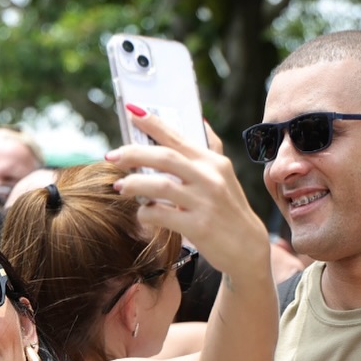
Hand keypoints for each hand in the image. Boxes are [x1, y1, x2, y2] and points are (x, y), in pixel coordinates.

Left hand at [104, 108, 268, 283]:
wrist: (248, 248)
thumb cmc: (229, 209)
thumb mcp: (224, 175)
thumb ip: (210, 149)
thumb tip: (200, 121)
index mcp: (213, 162)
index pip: (178, 136)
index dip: (153, 123)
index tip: (131, 111)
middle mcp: (210, 178)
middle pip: (164, 157)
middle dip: (133, 153)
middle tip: (111, 156)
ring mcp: (205, 202)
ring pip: (159, 185)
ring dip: (134, 184)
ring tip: (119, 186)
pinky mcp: (199, 227)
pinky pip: (161, 214)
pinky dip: (146, 212)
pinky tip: (142, 212)